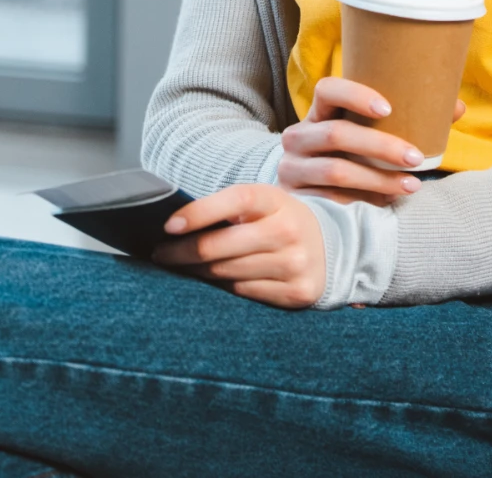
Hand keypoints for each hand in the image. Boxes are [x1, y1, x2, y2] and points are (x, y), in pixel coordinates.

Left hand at [152, 183, 325, 308]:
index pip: (234, 200)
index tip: (168, 225)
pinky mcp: (296, 292)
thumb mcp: (264, 203)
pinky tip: (209, 281)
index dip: (199, 212)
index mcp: (276, 200)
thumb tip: (176, 226)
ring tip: (180, 267)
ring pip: (227, 272)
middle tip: (161, 254)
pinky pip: (243, 293)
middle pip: (222, 246)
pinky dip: (221, 287)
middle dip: (183, 251)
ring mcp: (294, 263)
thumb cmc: (280, 221)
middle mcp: (287, 230)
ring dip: (197, 271)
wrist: (330, 247)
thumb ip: (229, 209)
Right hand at [277, 75, 466, 205]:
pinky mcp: (297, 199)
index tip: (388, 108)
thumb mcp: (367, 134)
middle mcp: (299, 136)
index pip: (328, 89)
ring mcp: (293, 169)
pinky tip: (387, 203)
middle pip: (336, 134)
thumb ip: (408, 119)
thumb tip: (456, 107)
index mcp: (319, 112)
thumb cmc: (349, 155)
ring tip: (412, 184)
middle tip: (417, 157)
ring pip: (336, 171)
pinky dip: (363, 201)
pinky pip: (331, 200)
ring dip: (378, 179)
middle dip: (381, 146)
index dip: (355, 95)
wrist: (306, 193)